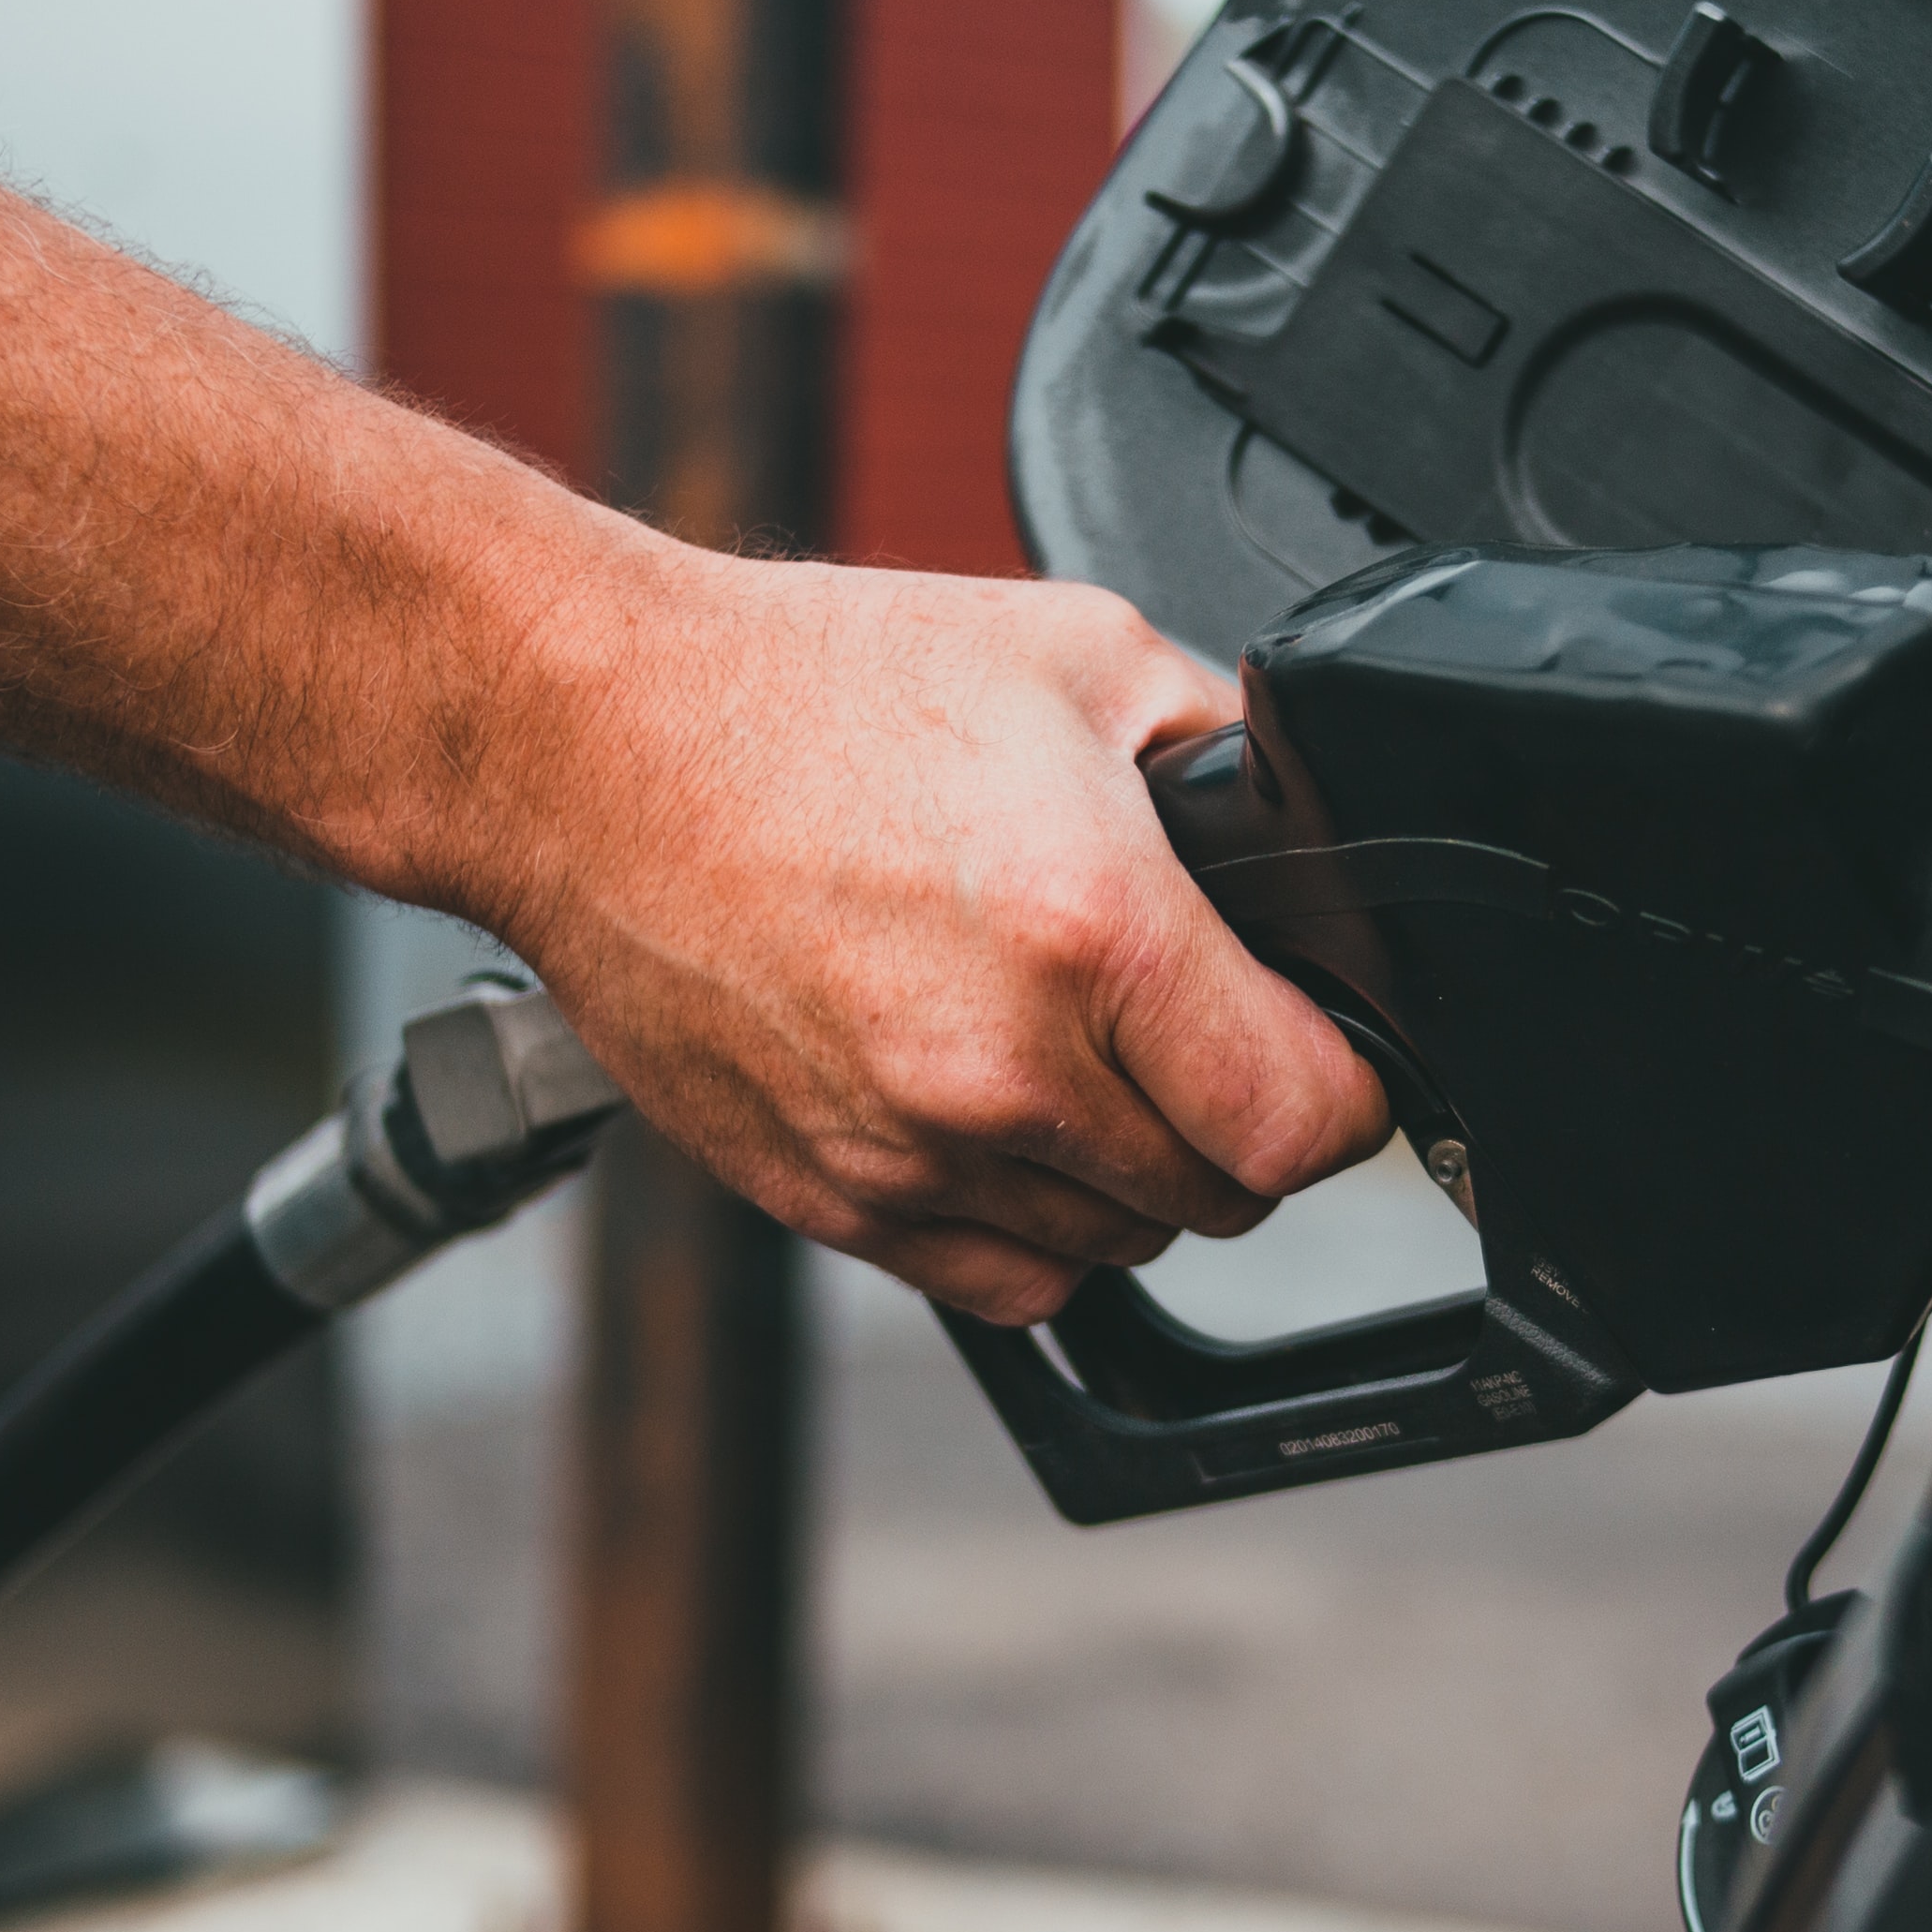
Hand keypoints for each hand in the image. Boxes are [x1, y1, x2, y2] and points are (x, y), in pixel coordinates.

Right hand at [457, 542, 1390, 1323]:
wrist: (586, 744)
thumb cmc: (806, 689)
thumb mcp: (1075, 652)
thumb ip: (1220, 752)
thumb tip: (1302, 830)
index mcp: (1095, 931)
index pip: (1307, 1120)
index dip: (1346, 1090)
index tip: (1327, 1054)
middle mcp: (1005, 1067)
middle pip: (1222, 1197)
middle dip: (1236, 1123)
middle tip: (1195, 1034)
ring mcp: (908, 1151)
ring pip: (1114, 1250)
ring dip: (1130, 1179)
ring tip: (1081, 1059)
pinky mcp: (828, 1199)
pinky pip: (999, 1279)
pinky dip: (1030, 1225)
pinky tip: (1004, 1119)